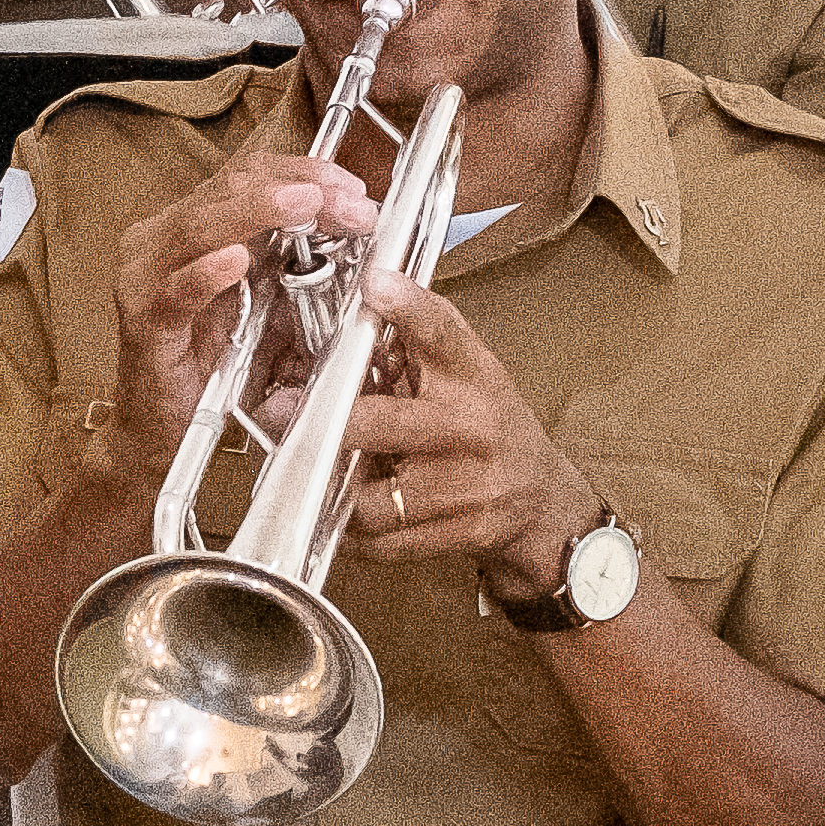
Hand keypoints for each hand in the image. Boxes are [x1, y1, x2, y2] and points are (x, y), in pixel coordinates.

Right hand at [102, 155, 370, 494]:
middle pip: (228, 187)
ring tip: (303, 205)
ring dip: (258, 211)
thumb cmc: (214, 368)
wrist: (164, 434)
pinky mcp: (143, 322)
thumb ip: (303, 269)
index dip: (304, 172)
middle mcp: (162, 239)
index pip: (248, 174)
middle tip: (348, 202)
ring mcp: (146, 277)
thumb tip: (360, 234)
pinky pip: (174, 292)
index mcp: (194, 226)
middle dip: (297, 188)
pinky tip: (235, 262)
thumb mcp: (272, 308)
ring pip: (198, 225)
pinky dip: (206, 275)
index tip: (354, 190)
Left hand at [326, 271, 599, 586]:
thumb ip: (419, 339)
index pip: (444, 333)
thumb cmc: (488, 430)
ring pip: (371, 497)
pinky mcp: (461, 533)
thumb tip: (360, 298)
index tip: (375, 283)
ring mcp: (469, 486)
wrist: (543, 504)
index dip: (408, 306)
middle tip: (280, 412)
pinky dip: (352, 532)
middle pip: (383, 424)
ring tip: (316, 474)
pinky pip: (381, 542)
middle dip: (324, 424)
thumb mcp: (468, 373)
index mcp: (475, 376)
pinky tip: (346, 514)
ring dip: (333, 489)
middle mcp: (474, 428)